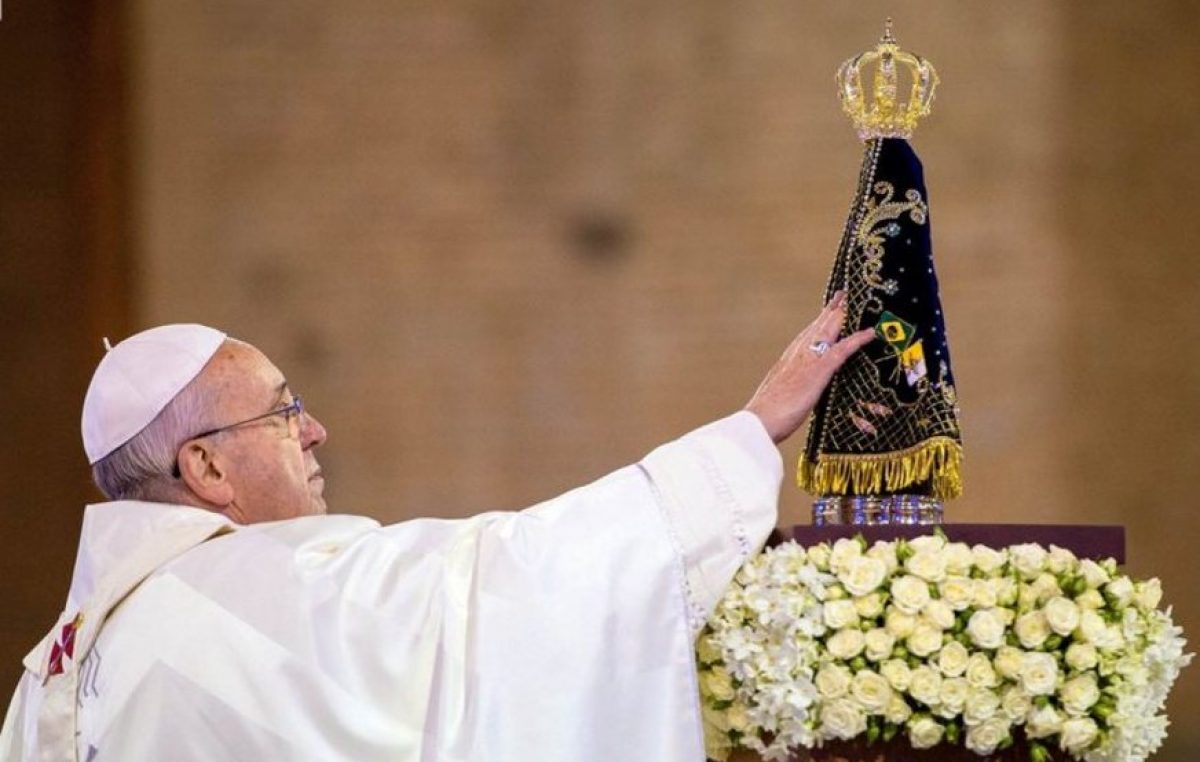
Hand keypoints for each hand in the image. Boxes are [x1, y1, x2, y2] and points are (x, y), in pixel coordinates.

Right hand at [744, 290, 874, 443]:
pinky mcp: (819, 370)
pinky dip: (857, 340)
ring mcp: (809, 359)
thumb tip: (792, 391)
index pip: (806, 335)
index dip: (817, 322)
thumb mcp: (780, 396)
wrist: (759, 420)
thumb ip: (789, 388)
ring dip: (842, 315)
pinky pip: (843, 350)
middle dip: (830, 310)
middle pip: (817, 326)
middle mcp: (797, 353)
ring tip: (852, 301)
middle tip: (841, 295)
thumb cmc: (767, 415)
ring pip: (828, 330)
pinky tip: (869, 334)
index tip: (825, 312)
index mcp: (788, 360)